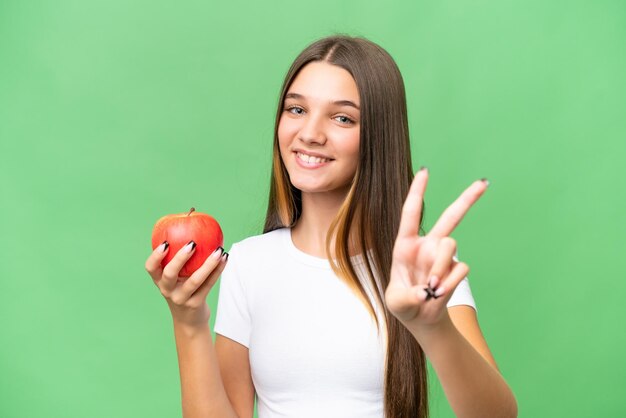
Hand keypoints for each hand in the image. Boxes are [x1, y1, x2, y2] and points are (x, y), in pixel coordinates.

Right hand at [145, 241, 227, 328]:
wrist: (189, 321)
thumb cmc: (183, 290)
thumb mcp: (176, 279)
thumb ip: (178, 261)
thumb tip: (192, 227)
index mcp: (159, 281)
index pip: (151, 268)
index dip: (156, 256)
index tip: (165, 243)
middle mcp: (167, 291)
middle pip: (169, 274)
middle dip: (180, 258)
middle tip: (192, 243)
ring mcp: (181, 299)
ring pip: (195, 280)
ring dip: (208, 264)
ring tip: (218, 250)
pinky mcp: (196, 304)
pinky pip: (208, 284)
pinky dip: (217, 270)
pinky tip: (225, 258)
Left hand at [385, 168, 487, 331]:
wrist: (420, 317)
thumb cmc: (403, 303)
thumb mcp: (395, 302)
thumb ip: (408, 297)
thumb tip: (427, 292)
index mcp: (406, 244)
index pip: (411, 213)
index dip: (418, 191)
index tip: (426, 171)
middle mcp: (427, 245)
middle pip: (450, 217)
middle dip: (467, 199)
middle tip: (484, 182)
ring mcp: (443, 257)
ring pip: (451, 246)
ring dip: (441, 267)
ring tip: (431, 287)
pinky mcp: (456, 269)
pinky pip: (460, 270)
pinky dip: (449, 284)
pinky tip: (439, 294)